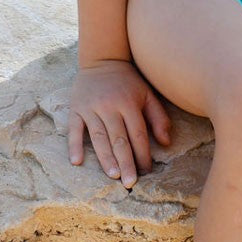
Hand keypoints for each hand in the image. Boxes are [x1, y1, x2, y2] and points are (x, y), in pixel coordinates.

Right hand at [68, 59, 170, 186]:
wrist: (103, 58)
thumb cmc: (128, 81)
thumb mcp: (147, 93)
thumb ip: (158, 117)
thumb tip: (166, 142)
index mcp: (129, 103)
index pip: (138, 133)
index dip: (143, 153)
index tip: (147, 170)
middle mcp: (110, 106)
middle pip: (119, 138)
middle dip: (125, 162)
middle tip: (130, 183)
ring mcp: (91, 107)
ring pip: (98, 137)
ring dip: (105, 157)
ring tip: (113, 175)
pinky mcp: (76, 108)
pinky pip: (74, 129)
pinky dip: (74, 145)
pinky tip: (77, 161)